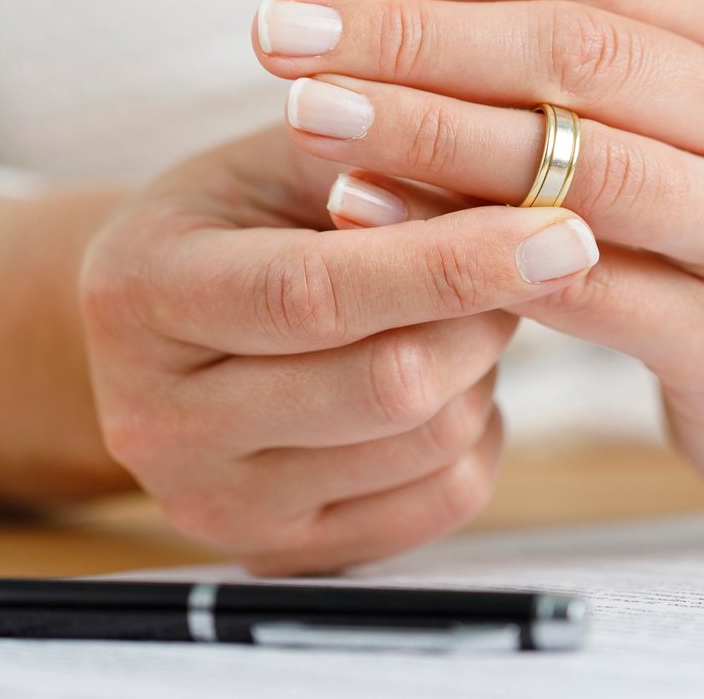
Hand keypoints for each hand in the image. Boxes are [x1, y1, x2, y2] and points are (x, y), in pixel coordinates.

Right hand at [0, 127, 599, 572]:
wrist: (154, 325)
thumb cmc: (237, 213)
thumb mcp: (284, 151)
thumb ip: (382, 158)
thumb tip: (519, 184)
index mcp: (140, 292)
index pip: (315, 295)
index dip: (450, 264)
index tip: (562, 232)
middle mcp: (158, 420)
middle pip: (386, 383)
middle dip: (484, 310)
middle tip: (522, 255)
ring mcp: (214, 503)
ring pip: (429, 441)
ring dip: (481, 364)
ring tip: (454, 312)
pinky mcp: (277, 554)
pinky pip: (441, 502)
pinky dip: (476, 430)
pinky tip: (443, 379)